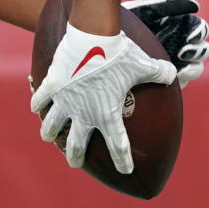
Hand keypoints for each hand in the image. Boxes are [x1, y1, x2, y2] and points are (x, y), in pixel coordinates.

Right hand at [30, 22, 175, 173]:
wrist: (92, 37)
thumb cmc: (120, 54)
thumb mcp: (143, 65)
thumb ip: (160, 73)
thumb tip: (172, 74)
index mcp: (107, 114)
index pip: (118, 145)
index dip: (123, 160)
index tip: (126, 171)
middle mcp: (83, 113)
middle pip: (76, 144)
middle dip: (75, 156)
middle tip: (76, 162)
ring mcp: (65, 101)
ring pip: (52, 126)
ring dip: (50, 132)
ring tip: (48, 136)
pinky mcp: (52, 85)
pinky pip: (41, 98)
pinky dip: (37, 103)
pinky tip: (36, 107)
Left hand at [123, 0, 208, 87]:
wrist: (104, 40)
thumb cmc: (127, 20)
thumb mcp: (146, 9)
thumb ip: (169, 6)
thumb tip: (196, 6)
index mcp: (182, 27)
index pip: (201, 30)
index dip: (200, 32)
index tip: (191, 35)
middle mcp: (182, 45)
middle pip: (203, 51)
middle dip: (198, 52)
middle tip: (183, 52)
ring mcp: (175, 64)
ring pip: (196, 69)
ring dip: (192, 68)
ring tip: (180, 69)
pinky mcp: (166, 81)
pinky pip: (181, 84)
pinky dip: (180, 82)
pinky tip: (170, 79)